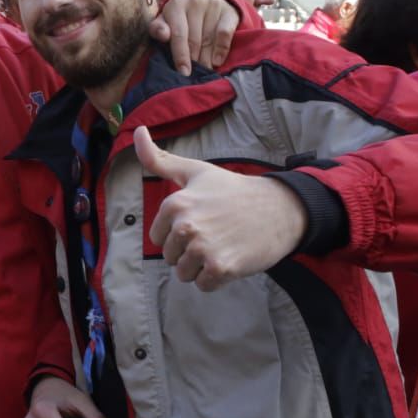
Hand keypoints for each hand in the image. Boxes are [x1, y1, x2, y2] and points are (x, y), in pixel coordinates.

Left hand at [135, 126, 305, 290]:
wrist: (279, 209)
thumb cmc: (233, 190)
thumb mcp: (195, 171)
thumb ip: (159, 159)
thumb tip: (137, 131)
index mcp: (174, 204)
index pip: (158, 238)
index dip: (177, 235)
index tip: (199, 223)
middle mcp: (185, 226)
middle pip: (170, 257)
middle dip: (188, 252)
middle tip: (214, 236)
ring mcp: (203, 248)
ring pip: (184, 273)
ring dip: (200, 267)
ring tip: (221, 247)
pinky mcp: (221, 267)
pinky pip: (203, 285)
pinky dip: (215, 280)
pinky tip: (229, 260)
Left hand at [150, 0, 237, 74]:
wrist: (205, 5)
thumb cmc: (179, 19)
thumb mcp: (165, 22)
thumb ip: (158, 29)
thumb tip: (163, 35)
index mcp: (176, 4)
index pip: (179, 34)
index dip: (180, 55)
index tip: (183, 72)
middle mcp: (195, 2)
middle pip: (195, 39)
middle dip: (193, 60)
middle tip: (193, 74)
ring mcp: (214, 5)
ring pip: (209, 39)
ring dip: (207, 59)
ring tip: (204, 70)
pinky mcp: (229, 11)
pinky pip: (225, 34)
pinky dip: (221, 50)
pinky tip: (217, 61)